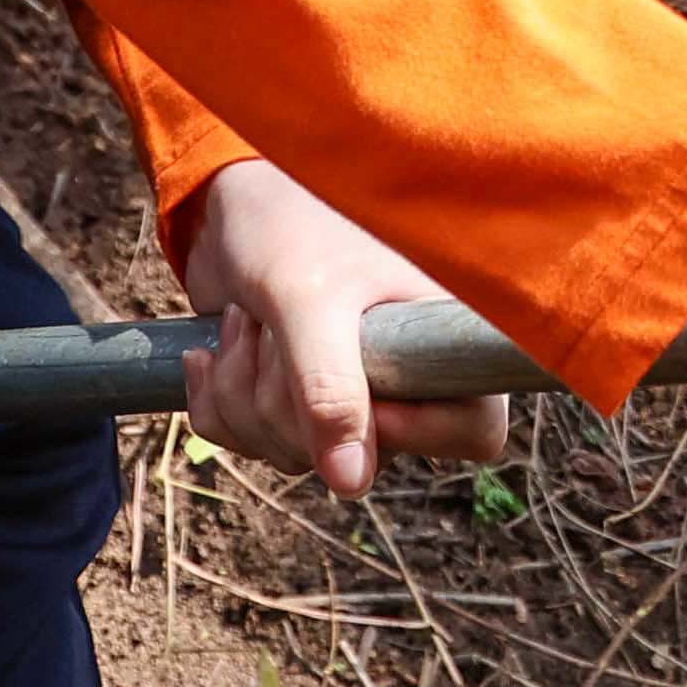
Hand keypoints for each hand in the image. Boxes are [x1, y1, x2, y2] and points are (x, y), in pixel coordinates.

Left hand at [168, 161, 515, 495]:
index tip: (356, 386)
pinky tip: (212, 348)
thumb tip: (352, 484)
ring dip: (245, 394)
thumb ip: (332, 391)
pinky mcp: (290, 399)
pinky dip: (218, 400)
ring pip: (296, 455)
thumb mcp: (309, 302)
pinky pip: (252, 444)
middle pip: (362, 459)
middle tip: (272, 326)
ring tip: (244, 320)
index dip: (411, 427)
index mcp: (443, 336)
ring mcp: (345, 391)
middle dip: (289, 401)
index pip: (474, 428)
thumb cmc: (287, 223)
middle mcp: (404, 373)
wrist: (225, 202)